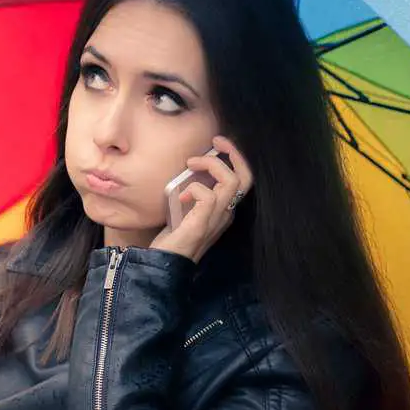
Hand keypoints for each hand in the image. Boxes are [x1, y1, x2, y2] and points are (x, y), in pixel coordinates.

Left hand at [151, 136, 253, 263]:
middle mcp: (225, 214)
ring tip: (191, 164)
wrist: (163, 268)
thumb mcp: (184, 213)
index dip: (236, 159)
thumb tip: (185, 174)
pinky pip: (208, 196)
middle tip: (215, 141)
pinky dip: (194, 188)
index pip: (242, 180)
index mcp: (223, 210)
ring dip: (211, 165)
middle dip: (234, 153)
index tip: (218, 144)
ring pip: (231, 182)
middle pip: (246, 178)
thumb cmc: (171, 241)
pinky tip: (180, 197)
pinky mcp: (202, 225)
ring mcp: (216, 220)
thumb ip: (190, 196)